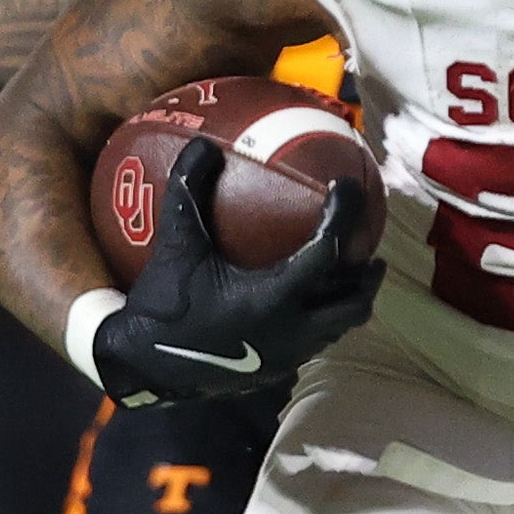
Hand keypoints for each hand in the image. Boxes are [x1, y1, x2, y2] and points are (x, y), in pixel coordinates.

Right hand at [90, 136, 380, 405]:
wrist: (144, 367)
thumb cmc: (162, 305)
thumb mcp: (176, 245)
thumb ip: (189, 191)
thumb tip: (204, 144)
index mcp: (273, 299)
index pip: (327, 252)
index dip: (344, 216)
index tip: (349, 188)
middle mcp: (291, 331)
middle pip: (353, 304)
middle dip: (367, 276)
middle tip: (369, 247)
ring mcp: (288, 355)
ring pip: (339, 327)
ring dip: (348, 299)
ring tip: (347, 273)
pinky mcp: (277, 369)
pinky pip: (316, 341)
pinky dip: (323, 316)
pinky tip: (308, 299)